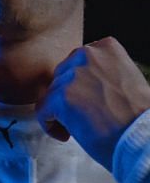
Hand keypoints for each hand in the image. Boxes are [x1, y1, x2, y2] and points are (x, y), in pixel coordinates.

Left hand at [38, 37, 149, 166]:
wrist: (140, 135)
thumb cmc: (137, 114)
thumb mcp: (125, 77)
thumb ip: (101, 71)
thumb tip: (80, 81)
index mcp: (106, 47)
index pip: (77, 62)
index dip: (79, 84)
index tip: (89, 100)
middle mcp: (87, 55)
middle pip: (61, 76)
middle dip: (68, 96)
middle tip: (83, 115)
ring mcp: (72, 75)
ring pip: (51, 94)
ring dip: (60, 112)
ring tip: (79, 126)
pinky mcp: (60, 97)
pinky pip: (42, 110)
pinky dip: (50, 125)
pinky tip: (67, 135)